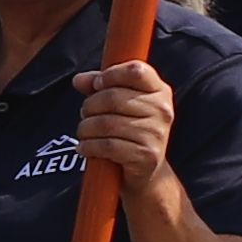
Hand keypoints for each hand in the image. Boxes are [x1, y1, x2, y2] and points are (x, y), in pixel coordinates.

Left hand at [71, 50, 179, 186]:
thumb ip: (98, 86)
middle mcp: (162, 110)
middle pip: (113, 98)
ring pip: (106, 123)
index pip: (136, 71)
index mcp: (159, 90)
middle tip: (85, 114)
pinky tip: (85, 148)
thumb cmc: (128, 129)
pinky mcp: (146, 155)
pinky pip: (107, 146)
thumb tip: (79, 80)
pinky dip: (88, 146)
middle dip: (90, 106)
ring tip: (84, 132)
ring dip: (85, 128)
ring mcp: (157, 133)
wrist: (145, 171)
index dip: (110, 74)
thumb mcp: (116, 103)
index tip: (97, 84)